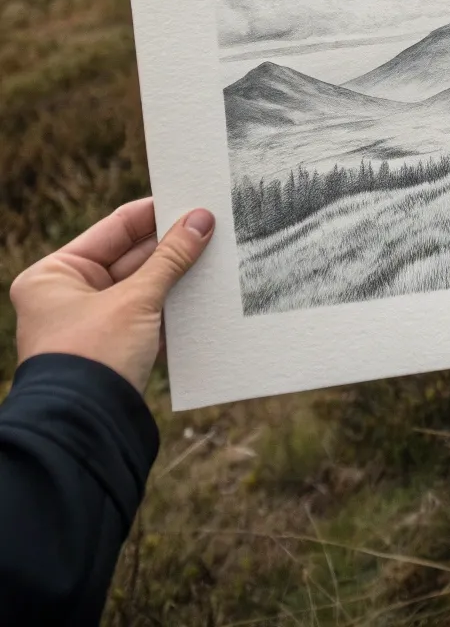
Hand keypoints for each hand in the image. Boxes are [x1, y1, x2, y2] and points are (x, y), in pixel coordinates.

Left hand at [10, 198, 214, 395]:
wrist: (84, 429)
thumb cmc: (94, 355)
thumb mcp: (135, 300)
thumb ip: (170, 258)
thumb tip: (201, 221)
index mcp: (54, 274)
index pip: (113, 229)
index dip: (154, 214)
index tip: (190, 200)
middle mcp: (66, 295)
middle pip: (130, 257)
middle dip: (170, 246)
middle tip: (211, 227)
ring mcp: (89, 324)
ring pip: (142, 288)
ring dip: (175, 277)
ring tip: (214, 256)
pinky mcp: (111, 350)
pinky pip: (146, 317)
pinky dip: (171, 307)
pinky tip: (204, 295)